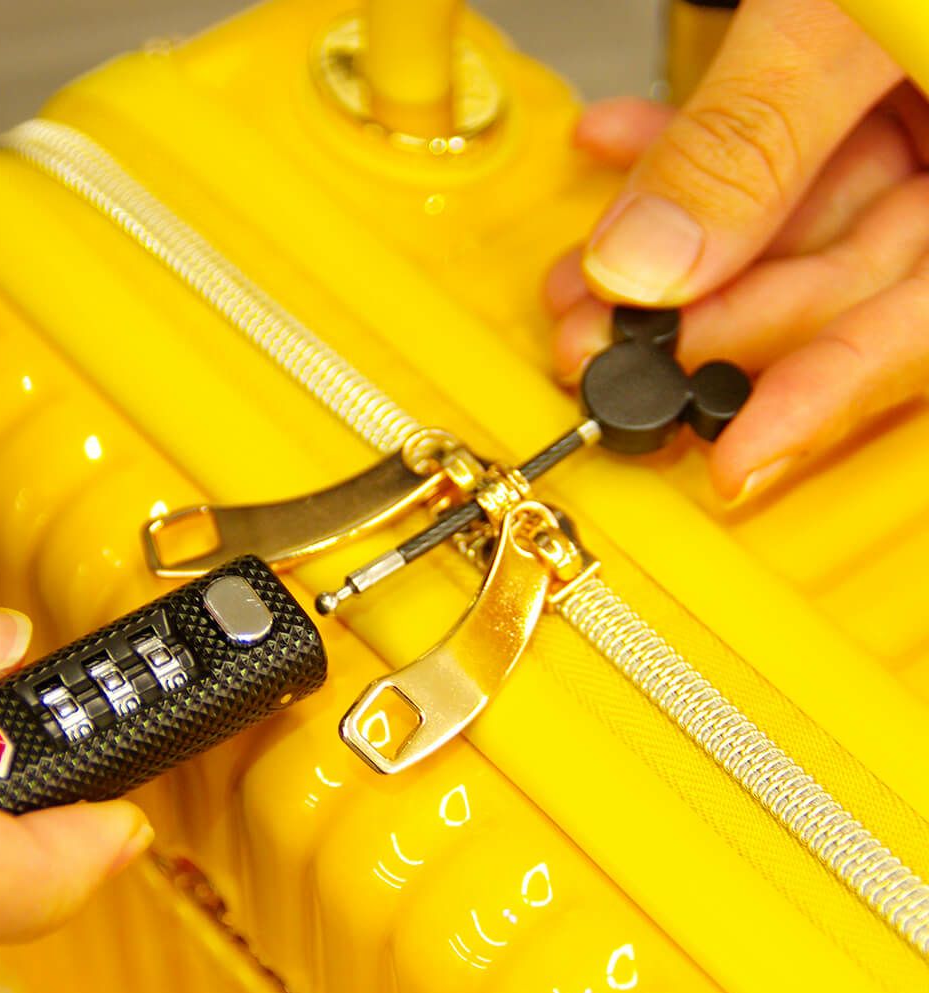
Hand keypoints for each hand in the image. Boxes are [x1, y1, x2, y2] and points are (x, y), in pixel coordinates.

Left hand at [546, 0, 928, 501]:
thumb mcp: (862, 10)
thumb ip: (759, 137)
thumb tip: (651, 266)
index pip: (920, 328)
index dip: (819, 401)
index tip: (729, 460)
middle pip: (843, 282)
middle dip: (705, 319)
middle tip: (599, 346)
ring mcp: (926, 120)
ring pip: (798, 219)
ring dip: (676, 243)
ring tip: (584, 271)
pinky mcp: (870, 85)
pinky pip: (787, 142)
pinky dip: (697, 145)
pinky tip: (622, 152)